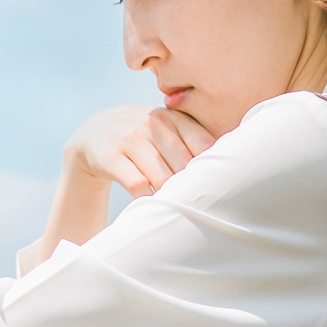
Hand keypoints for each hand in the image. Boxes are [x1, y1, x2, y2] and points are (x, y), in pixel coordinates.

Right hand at [64, 104, 216, 197]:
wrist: (93, 133)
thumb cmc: (143, 137)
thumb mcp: (165, 128)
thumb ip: (193, 140)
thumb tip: (232, 167)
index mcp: (172, 117)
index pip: (203, 144)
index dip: (212, 168)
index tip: (218, 186)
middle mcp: (152, 123)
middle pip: (184, 164)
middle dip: (191, 186)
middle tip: (200, 204)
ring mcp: (130, 139)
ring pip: (162, 176)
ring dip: (171, 196)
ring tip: (179, 208)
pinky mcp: (111, 157)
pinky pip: (137, 184)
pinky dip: (148, 198)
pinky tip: (153, 203)